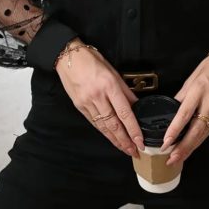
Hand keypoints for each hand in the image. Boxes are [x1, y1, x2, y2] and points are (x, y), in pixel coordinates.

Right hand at [55, 37, 144, 157]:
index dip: (133, 129)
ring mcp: (87, 102)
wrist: (68, 57)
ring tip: (125, 148)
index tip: (140, 141)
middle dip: (125, 140)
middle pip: (114, 124)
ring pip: (103, 126)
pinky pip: (94, 122)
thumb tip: (137, 106)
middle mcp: (97, 96)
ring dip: (115, 140)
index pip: (125, 113)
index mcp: (109, 85)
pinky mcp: (79, 106)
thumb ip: (125, 91)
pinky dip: (103, 131)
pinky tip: (110, 138)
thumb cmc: (92, 60)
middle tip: (134, 151)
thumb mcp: (113, 72)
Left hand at [160, 45, 208, 165]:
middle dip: (183, 148)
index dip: (175, 129)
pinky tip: (192, 146)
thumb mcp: (192, 77)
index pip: (185, 114)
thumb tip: (172, 111)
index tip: (166, 142)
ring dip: (191, 147)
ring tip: (178, 158)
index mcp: (199, 90)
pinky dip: (200, 139)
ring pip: (204, 133)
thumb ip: (182, 95)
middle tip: (171, 159)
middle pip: (196, 130)